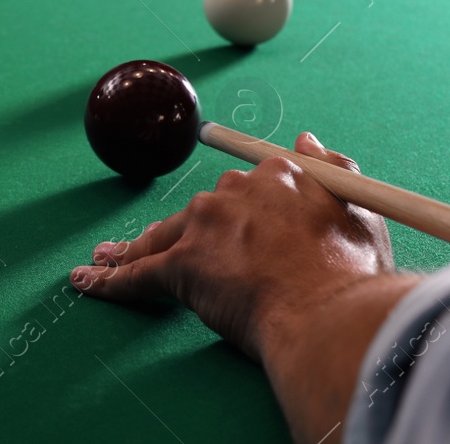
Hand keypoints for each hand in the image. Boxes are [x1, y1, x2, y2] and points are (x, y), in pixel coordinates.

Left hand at [71, 133, 417, 441]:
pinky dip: (111, 281)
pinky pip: (139, 274)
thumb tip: (306, 137)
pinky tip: (88, 283)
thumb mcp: (361, 210)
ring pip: (162, 237)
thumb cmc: (352, 273)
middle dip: (186, 232)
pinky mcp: (182, 265)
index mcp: (279, 175)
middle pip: (200, 211)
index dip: (233, 210)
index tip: (225, 220)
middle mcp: (235, 190)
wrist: (329, 313)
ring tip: (107, 258)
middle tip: (169, 249)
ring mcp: (205, 226)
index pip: (245, 190)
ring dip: (133, 248)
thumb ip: (332, 169)